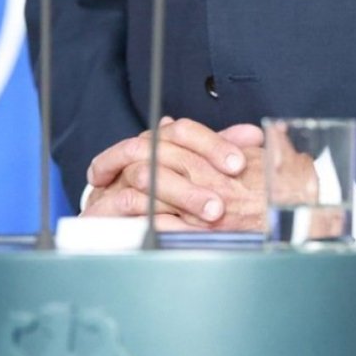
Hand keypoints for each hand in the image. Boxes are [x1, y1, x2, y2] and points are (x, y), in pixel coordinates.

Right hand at [81, 117, 266, 230]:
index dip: (213, 143)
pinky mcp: (103, 204)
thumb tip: (252, 134)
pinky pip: (126, 202)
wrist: (108, 220)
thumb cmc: (157, 196)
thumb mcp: (193, 171)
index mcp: (157, 142)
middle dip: (199, 172)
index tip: (239, 163)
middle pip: (163, 148)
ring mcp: (117, 177)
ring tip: (211, 212)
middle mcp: (136, 154)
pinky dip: (152, 212)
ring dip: (182, 194)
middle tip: (229, 193)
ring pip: (146, 174)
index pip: (183, 130)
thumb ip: (218, 151)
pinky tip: (179, 225)